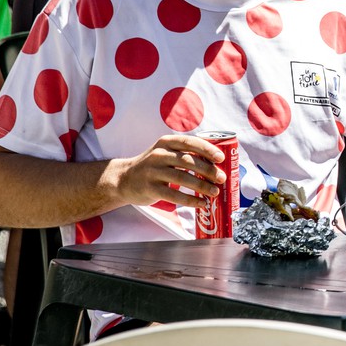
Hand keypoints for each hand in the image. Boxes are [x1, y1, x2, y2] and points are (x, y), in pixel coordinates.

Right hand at [102, 134, 225, 210]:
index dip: (207, 149)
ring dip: (202, 186)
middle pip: (188, 161)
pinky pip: (174, 195)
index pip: (189, 142)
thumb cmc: (153, 166)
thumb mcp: (165, 153)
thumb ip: (185, 154)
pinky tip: (201, 203)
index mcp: (166, 142)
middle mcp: (159, 155)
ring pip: (182, 178)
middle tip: (222, 178)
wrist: (123, 179)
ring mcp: (153, 171)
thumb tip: (216, 163)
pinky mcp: (150, 188)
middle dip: (208, 170)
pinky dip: (190, 200)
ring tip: (214, 192)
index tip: (221, 158)